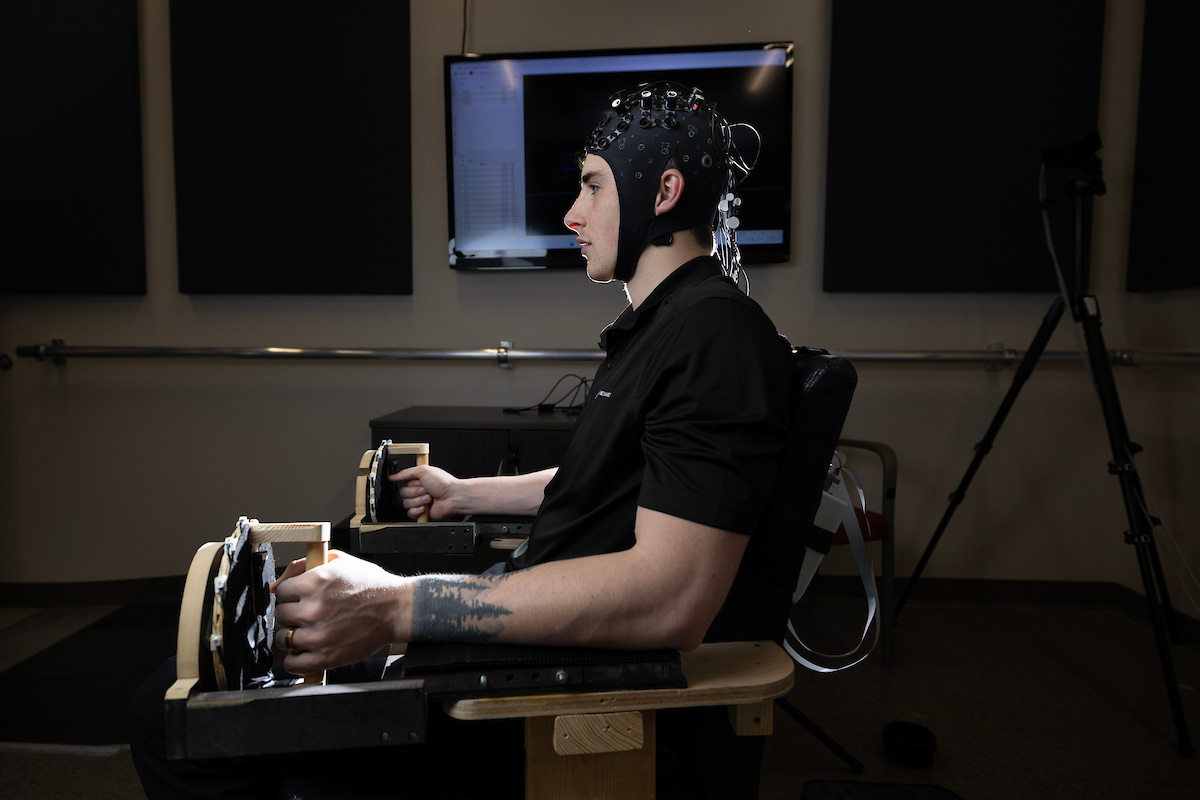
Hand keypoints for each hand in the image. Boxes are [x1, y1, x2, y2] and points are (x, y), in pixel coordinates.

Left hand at [271, 551, 404, 673]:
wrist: (396, 609)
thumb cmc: (370, 585)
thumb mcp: (338, 561)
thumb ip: (303, 566)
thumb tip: (276, 584)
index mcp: (315, 582)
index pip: (281, 592)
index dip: (291, 595)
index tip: (300, 599)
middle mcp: (313, 608)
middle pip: (280, 615)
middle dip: (291, 614)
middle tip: (306, 614)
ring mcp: (318, 635)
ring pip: (283, 639)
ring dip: (292, 636)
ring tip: (308, 632)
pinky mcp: (326, 657)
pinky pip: (293, 663)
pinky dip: (295, 660)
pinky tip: (305, 651)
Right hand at [389, 464, 461, 519]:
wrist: (453, 497)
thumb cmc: (444, 483)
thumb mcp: (423, 470)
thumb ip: (406, 473)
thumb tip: (393, 476)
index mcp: (418, 481)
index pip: (403, 483)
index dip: (411, 483)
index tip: (419, 482)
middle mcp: (418, 491)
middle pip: (403, 494)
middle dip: (415, 492)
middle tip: (426, 490)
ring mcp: (419, 502)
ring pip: (406, 503)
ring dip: (418, 500)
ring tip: (429, 498)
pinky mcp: (421, 512)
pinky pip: (410, 513)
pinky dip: (417, 510)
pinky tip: (425, 507)